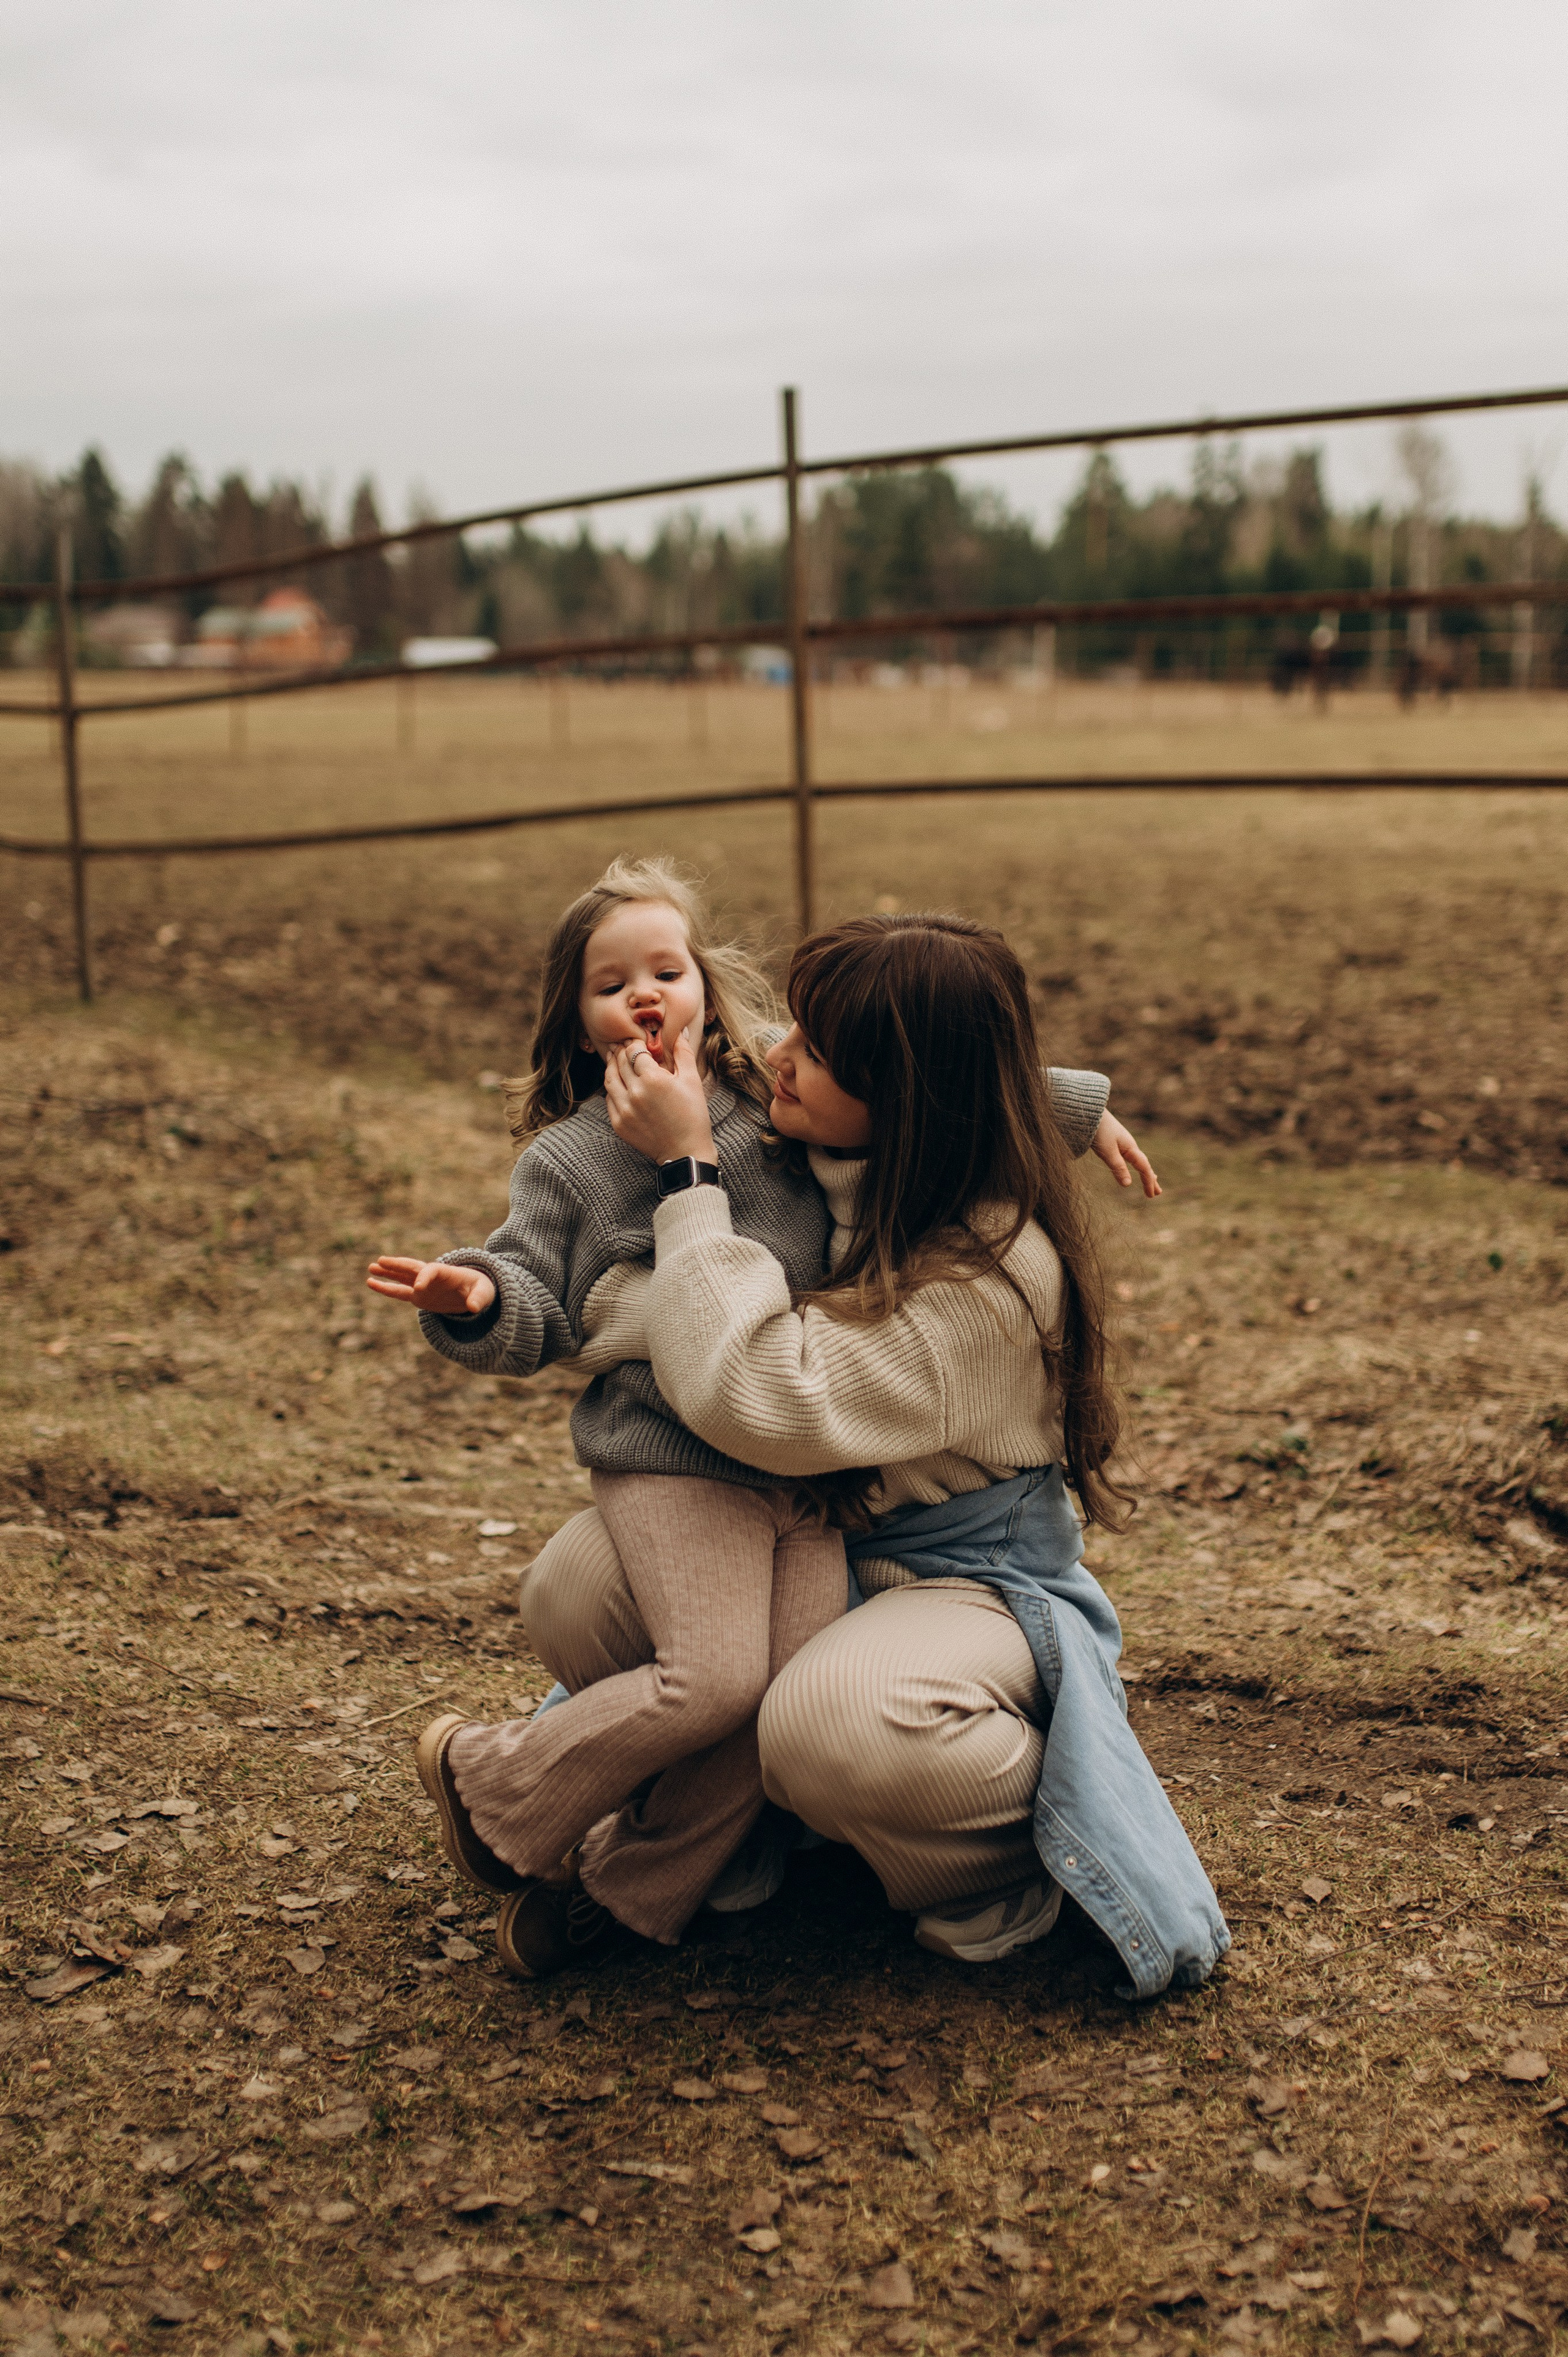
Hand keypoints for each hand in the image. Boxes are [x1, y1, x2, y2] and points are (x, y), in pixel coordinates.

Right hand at [366, 1255, 496, 1316]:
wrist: (476, 1293)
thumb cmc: (481, 1288)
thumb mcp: (485, 1292)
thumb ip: (479, 1298)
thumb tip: (474, 1307)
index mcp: (446, 1271)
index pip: (431, 1271)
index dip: (424, 1278)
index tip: (417, 1289)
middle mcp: (431, 1277)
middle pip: (411, 1268)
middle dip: (397, 1265)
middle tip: (381, 1261)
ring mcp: (423, 1286)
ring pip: (401, 1278)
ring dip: (387, 1273)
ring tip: (370, 1268)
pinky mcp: (419, 1297)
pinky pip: (399, 1292)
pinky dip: (386, 1288)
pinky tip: (371, 1283)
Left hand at [602, 1026, 716, 1165]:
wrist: (685, 1151)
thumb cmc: (693, 1115)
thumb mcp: (692, 1080)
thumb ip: (683, 1052)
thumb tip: (682, 1030)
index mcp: (653, 1079)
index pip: (635, 1051)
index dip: (634, 1042)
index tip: (637, 1040)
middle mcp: (635, 1093)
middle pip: (620, 1062)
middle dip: (621, 1051)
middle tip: (622, 1045)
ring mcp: (624, 1109)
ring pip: (609, 1079)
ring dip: (611, 1066)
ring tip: (614, 1059)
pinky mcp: (619, 1124)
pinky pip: (609, 1099)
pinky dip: (612, 1088)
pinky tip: (617, 1082)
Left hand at [1091, 1110, 1161, 1198]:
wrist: (1089, 1111)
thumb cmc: (1098, 1131)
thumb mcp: (1107, 1152)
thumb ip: (1118, 1167)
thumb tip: (1128, 1185)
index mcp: (1131, 1148)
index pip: (1144, 1168)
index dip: (1148, 1182)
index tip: (1151, 1196)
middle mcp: (1130, 1145)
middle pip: (1144, 1164)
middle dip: (1151, 1179)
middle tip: (1158, 1193)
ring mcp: (1124, 1142)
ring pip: (1138, 1160)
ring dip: (1146, 1172)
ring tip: (1153, 1180)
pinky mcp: (1116, 1140)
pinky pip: (1131, 1156)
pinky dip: (1137, 1164)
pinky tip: (1135, 1165)